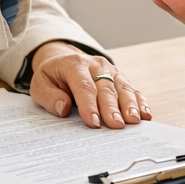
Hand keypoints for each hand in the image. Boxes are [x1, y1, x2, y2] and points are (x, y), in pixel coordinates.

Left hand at [26, 41, 151, 128]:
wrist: (63, 59)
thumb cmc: (52, 76)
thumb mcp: (40, 85)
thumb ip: (49, 96)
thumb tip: (63, 107)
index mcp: (74, 64)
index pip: (83, 86)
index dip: (89, 105)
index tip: (93, 122)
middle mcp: (95, 65)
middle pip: (105, 88)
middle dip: (111, 108)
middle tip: (116, 125)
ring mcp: (110, 70)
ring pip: (122, 88)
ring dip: (129, 105)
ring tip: (134, 120)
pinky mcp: (119, 77)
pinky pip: (131, 89)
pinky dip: (140, 101)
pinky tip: (145, 114)